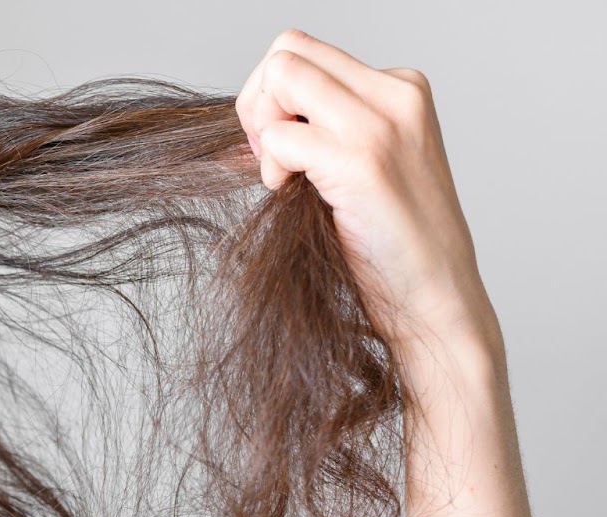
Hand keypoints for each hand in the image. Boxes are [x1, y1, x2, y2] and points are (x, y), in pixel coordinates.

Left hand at [236, 29, 499, 357]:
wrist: (435, 298)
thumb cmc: (390, 244)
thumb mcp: (362, 166)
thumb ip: (324, 129)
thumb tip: (250, 118)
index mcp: (401, 89)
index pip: (304, 51)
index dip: (273, 96)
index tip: (279, 146)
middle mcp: (396, 94)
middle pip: (287, 51)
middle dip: (258, 102)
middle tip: (271, 159)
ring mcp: (382, 123)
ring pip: (282, 76)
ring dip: (263, 129)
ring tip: (285, 177)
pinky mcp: (363, 160)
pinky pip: (280, 137)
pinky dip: (271, 169)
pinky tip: (293, 196)